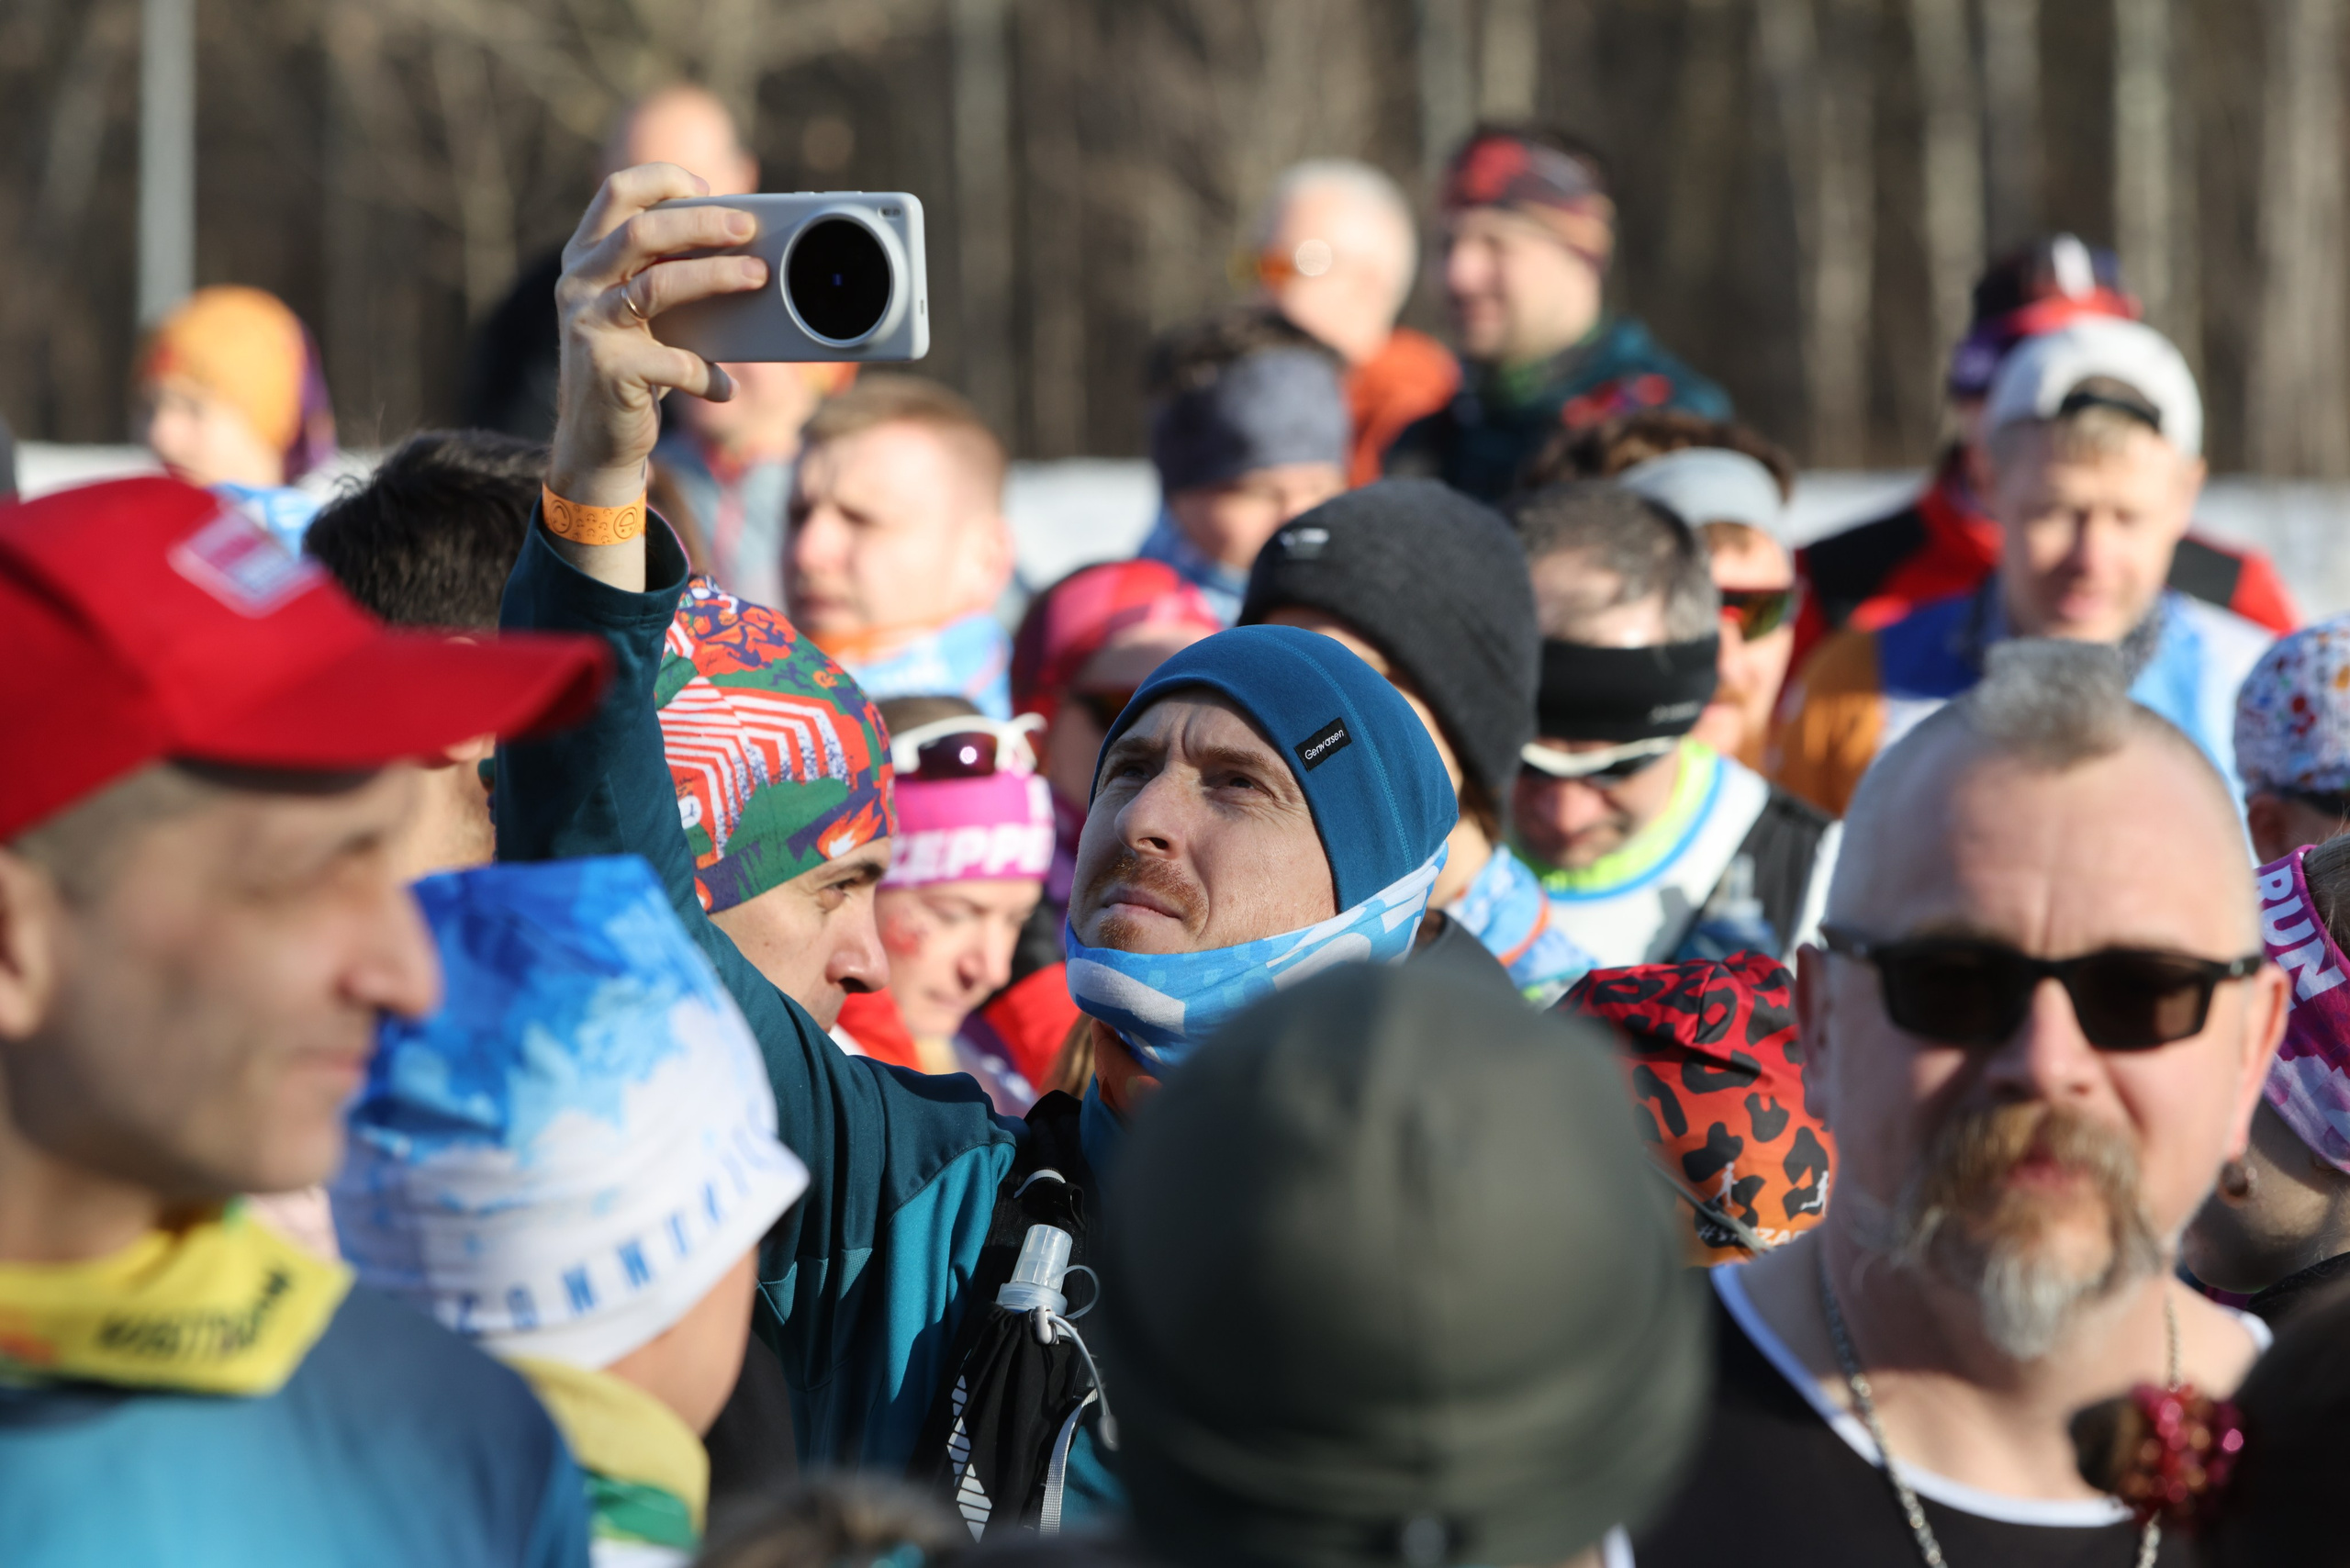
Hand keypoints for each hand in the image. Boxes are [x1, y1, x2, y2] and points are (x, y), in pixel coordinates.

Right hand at [546, 164, 768, 536]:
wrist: (595, 441)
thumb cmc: (632, 365)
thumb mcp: (641, 313)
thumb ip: (665, 274)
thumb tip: (741, 247)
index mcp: (586, 257)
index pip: (616, 193)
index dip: (662, 179)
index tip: (708, 188)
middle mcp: (579, 283)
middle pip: (641, 230)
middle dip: (701, 223)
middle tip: (748, 228)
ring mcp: (589, 324)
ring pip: (657, 285)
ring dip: (715, 277)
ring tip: (758, 277)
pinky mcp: (608, 369)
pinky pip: (673, 361)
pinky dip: (707, 374)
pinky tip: (725, 388)